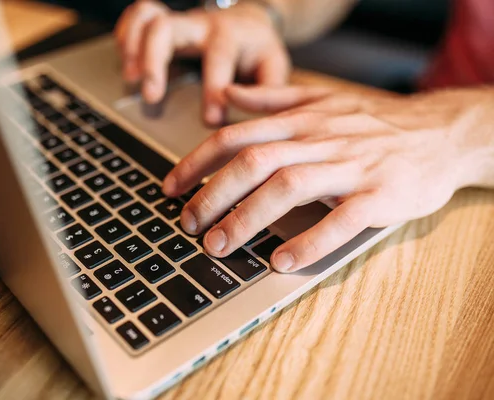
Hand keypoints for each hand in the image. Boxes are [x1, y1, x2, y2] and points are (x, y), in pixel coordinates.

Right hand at [114, 0, 289, 124]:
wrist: (251, 23)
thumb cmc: (258, 53)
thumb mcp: (274, 68)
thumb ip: (267, 91)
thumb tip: (244, 110)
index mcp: (230, 36)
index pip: (218, 58)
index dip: (213, 90)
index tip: (210, 121)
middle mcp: (200, 25)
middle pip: (167, 29)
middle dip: (154, 62)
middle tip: (151, 97)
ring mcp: (180, 22)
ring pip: (148, 20)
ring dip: (133, 49)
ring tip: (131, 80)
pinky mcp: (166, 23)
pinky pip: (138, 16)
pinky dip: (126, 36)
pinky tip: (126, 63)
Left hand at [162, 85, 493, 271]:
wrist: (440, 132)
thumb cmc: (375, 122)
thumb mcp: (322, 98)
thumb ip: (274, 97)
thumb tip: (230, 94)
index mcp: (301, 120)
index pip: (236, 138)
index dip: (197, 163)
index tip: (171, 188)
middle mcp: (319, 140)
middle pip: (253, 164)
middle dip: (212, 196)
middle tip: (188, 224)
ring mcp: (350, 166)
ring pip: (288, 188)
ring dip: (247, 219)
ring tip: (220, 246)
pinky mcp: (379, 194)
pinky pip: (340, 219)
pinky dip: (308, 241)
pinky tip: (281, 261)